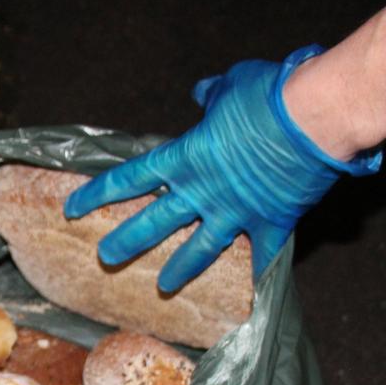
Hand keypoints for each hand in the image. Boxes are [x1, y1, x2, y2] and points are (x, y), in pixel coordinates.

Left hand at [64, 45, 380, 290]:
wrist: (312, 117)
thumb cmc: (268, 95)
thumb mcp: (231, 86)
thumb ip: (212, 95)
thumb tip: (201, 93)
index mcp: (186, 157)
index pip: (130, 178)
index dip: (98, 193)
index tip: (73, 209)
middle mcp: (203, 191)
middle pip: (155, 222)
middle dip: (127, 241)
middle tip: (104, 258)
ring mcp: (236, 212)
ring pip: (200, 248)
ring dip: (180, 268)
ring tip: (163, 286)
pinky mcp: (271, 222)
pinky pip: (264, 257)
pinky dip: (261, 276)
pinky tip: (255, 298)